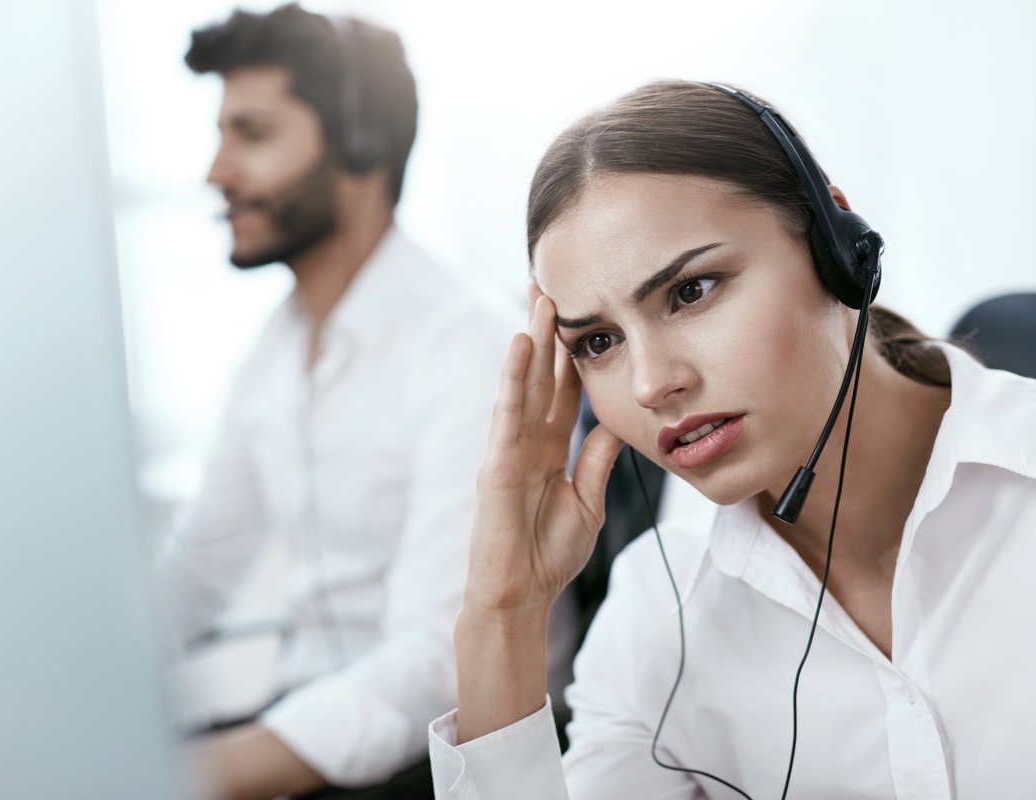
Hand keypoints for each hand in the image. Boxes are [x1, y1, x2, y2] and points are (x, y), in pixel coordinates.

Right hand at [465, 286, 624, 613]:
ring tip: (541, 297)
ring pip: (524, 384)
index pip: (563, 389)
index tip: (580, 312)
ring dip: (532, 340)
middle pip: (541, 375)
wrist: (520, 596)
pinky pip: (508, 413)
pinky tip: (521, 344)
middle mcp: (526, 440)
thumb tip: (615, 424)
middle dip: (546, 331)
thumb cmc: (547, 555)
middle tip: (551, 283)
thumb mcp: (588, 501)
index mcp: (549, 448)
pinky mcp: (497, 464)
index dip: (571, 352)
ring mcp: (508, 449)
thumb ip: (597, 461)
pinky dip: (514, 377)